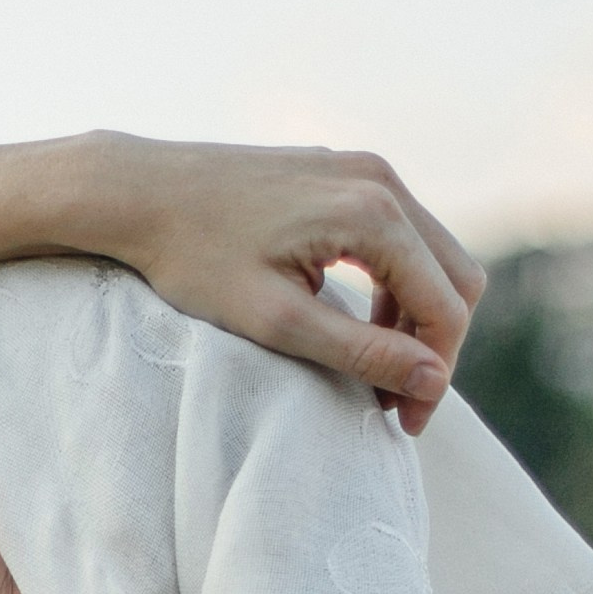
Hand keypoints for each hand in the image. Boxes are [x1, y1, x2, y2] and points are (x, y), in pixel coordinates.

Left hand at [83, 133, 484, 431]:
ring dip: (415, 319)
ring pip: (433, 257)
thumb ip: (358, 352)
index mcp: (371, 213)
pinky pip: (401, 236)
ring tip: (370, 372)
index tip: (402, 424)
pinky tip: (353, 327)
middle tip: (392, 404)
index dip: (435, 375)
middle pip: (455, 278)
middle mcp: (380, 180)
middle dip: (434, 347)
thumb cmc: (193, 257)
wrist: (137, 191)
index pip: (445, 307)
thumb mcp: (274, 321)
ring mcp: (364, 169)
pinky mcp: (344, 173)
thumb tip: (432, 380)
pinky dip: (394, 287)